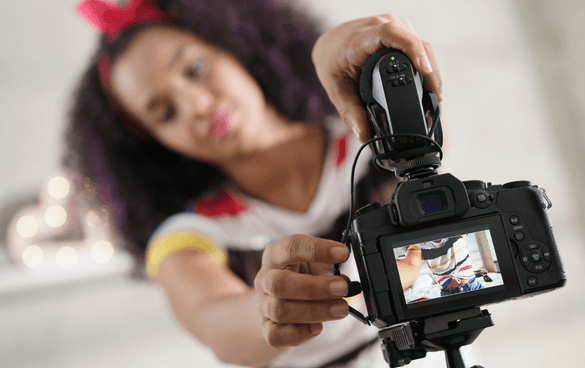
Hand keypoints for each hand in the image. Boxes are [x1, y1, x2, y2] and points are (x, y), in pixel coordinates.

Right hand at [254, 234, 350, 346]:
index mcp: (276, 255)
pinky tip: (318, 328)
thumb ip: (329, 267)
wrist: (280, 298)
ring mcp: (263, 304)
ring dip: (314, 311)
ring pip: (280, 310)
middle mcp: (265, 278)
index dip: (318, 249)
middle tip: (343, 288)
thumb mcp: (313, 263)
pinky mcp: (266, 327)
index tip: (343, 254)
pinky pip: (275, 336)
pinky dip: (299, 333)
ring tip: (341, 309)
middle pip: (279, 283)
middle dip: (315, 287)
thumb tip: (347, 280)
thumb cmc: (301, 276)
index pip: (291, 247)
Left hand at [312, 14, 441, 142]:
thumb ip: (350, 112)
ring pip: (424, 48)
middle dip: (430, 75)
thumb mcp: (336, 89)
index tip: (424, 69)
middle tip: (434, 103)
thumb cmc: (333, 63)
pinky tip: (429, 88)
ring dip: (432, 73)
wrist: (332, 44)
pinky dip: (427, 69)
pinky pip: (422, 49)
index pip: (391, 35)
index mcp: (362, 39)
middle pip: (417, 45)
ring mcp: (397, 27)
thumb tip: (364, 135)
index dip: (412, 49)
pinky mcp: (405, 33)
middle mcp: (383, 27)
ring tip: (434, 100)